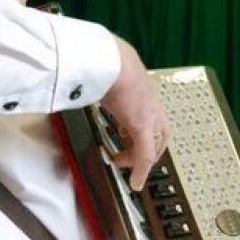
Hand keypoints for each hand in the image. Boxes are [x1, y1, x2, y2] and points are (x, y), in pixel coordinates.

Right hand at [102, 37, 168, 190]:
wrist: (109, 57)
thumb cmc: (102, 60)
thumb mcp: (102, 74)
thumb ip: (96, 80)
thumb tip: (78, 80)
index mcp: (142, 89)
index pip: (153, 115)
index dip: (146, 130)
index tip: (131, 139)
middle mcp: (151, 103)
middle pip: (160, 133)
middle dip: (149, 148)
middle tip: (131, 157)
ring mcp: (149, 114)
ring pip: (154, 144)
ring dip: (140, 158)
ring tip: (123, 164)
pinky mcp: (142, 125)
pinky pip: (144, 153)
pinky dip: (140, 169)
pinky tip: (135, 181)